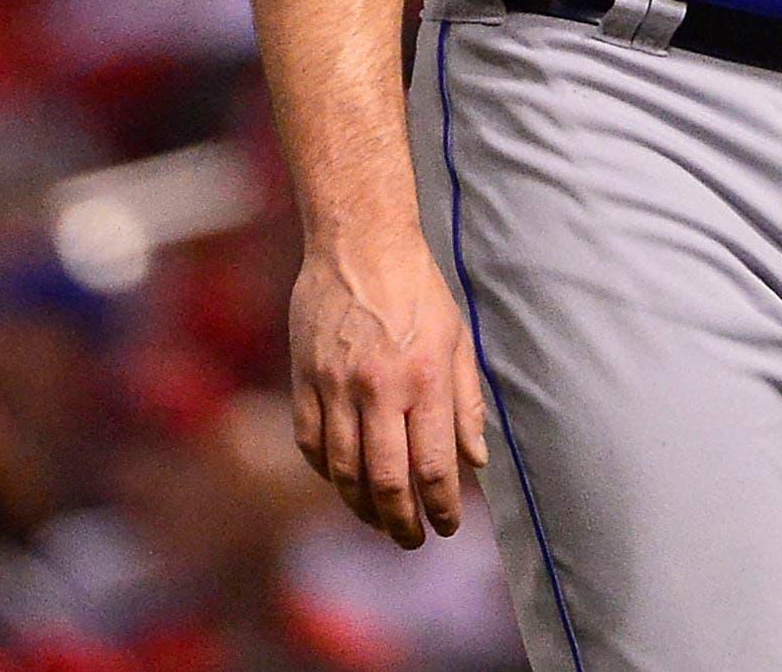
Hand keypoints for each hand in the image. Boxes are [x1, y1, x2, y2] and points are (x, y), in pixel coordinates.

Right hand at [288, 224, 488, 546]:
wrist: (358, 242)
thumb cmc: (417, 288)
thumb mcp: (458, 340)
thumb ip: (467, 404)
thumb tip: (476, 461)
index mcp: (425, 379)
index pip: (434, 467)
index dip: (441, 509)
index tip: (447, 527)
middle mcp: (380, 388)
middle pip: (386, 480)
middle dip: (401, 522)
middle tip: (410, 539)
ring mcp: (336, 384)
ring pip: (343, 470)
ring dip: (361, 506)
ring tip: (376, 520)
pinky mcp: (304, 376)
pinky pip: (310, 441)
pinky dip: (325, 470)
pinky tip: (341, 480)